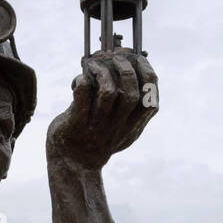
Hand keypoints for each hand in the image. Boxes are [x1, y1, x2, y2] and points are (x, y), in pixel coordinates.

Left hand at [46, 49, 157, 171]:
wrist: (72, 164)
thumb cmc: (98, 139)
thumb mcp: (122, 130)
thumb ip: (133, 110)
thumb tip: (137, 71)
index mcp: (132, 128)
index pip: (150, 101)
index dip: (147, 76)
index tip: (139, 58)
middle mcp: (116, 128)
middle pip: (131, 94)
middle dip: (126, 70)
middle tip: (116, 58)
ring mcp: (96, 127)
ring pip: (108, 92)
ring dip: (103, 71)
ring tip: (95, 64)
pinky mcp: (76, 124)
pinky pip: (82, 94)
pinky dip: (82, 80)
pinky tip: (80, 79)